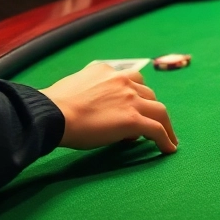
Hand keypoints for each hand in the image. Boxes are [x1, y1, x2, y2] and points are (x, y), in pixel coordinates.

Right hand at [41, 62, 177, 153]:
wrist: (51, 115)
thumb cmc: (52, 106)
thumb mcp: (73, 87)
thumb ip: (89, 91)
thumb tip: (93, 107)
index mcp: (105, 71)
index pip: (130, 79)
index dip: (134, 94)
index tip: (133, 106)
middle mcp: (122, 80)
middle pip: (148, 93)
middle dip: (149, 108)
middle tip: (147, 123)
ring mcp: (130, 99)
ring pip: (159, 111)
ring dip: (165, 124)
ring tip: (167, 137)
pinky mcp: (133, 119)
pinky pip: (157, 130)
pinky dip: (166, 139)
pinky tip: (168, 149)